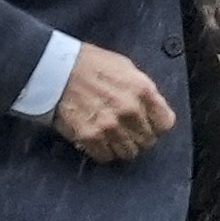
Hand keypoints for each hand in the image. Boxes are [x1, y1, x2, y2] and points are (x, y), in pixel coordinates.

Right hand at [51, 43, 174, 165]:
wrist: (54, 69)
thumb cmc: (87, 64)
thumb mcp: (125, 67)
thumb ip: (142, 89)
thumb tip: (151, 107)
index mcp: (142, 90)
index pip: (165, 123)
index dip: (157, 126)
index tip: (149, 126)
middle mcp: (129, 110)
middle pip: (148, 141)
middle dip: (139, 137)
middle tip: (126, 130)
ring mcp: (110, 126)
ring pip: (129, 153)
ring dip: (122, 147)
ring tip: (111, 136)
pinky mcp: (90, 137)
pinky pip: (106, 156)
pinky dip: (103, 151)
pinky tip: (97, 139)